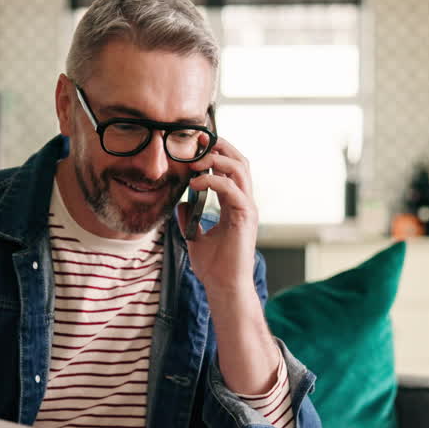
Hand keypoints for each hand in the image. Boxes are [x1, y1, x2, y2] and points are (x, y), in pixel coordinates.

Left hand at [180, 138, 281, 395]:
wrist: (223, 287)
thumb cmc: (214, 266)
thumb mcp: (195, 237)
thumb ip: (190, 218)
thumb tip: (180, 203)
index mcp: (235, 205)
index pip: (230, 169)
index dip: (216, 152)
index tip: (196, 143)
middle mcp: (244, 203)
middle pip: (240, 161)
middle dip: (220, 147)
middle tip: (198, 139)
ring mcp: (247, 208)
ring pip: (240, 170)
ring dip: (217, 159)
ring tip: (195, 160)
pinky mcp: (246, 217)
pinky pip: (232, 189)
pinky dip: (214, 181)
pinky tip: (195, 183)